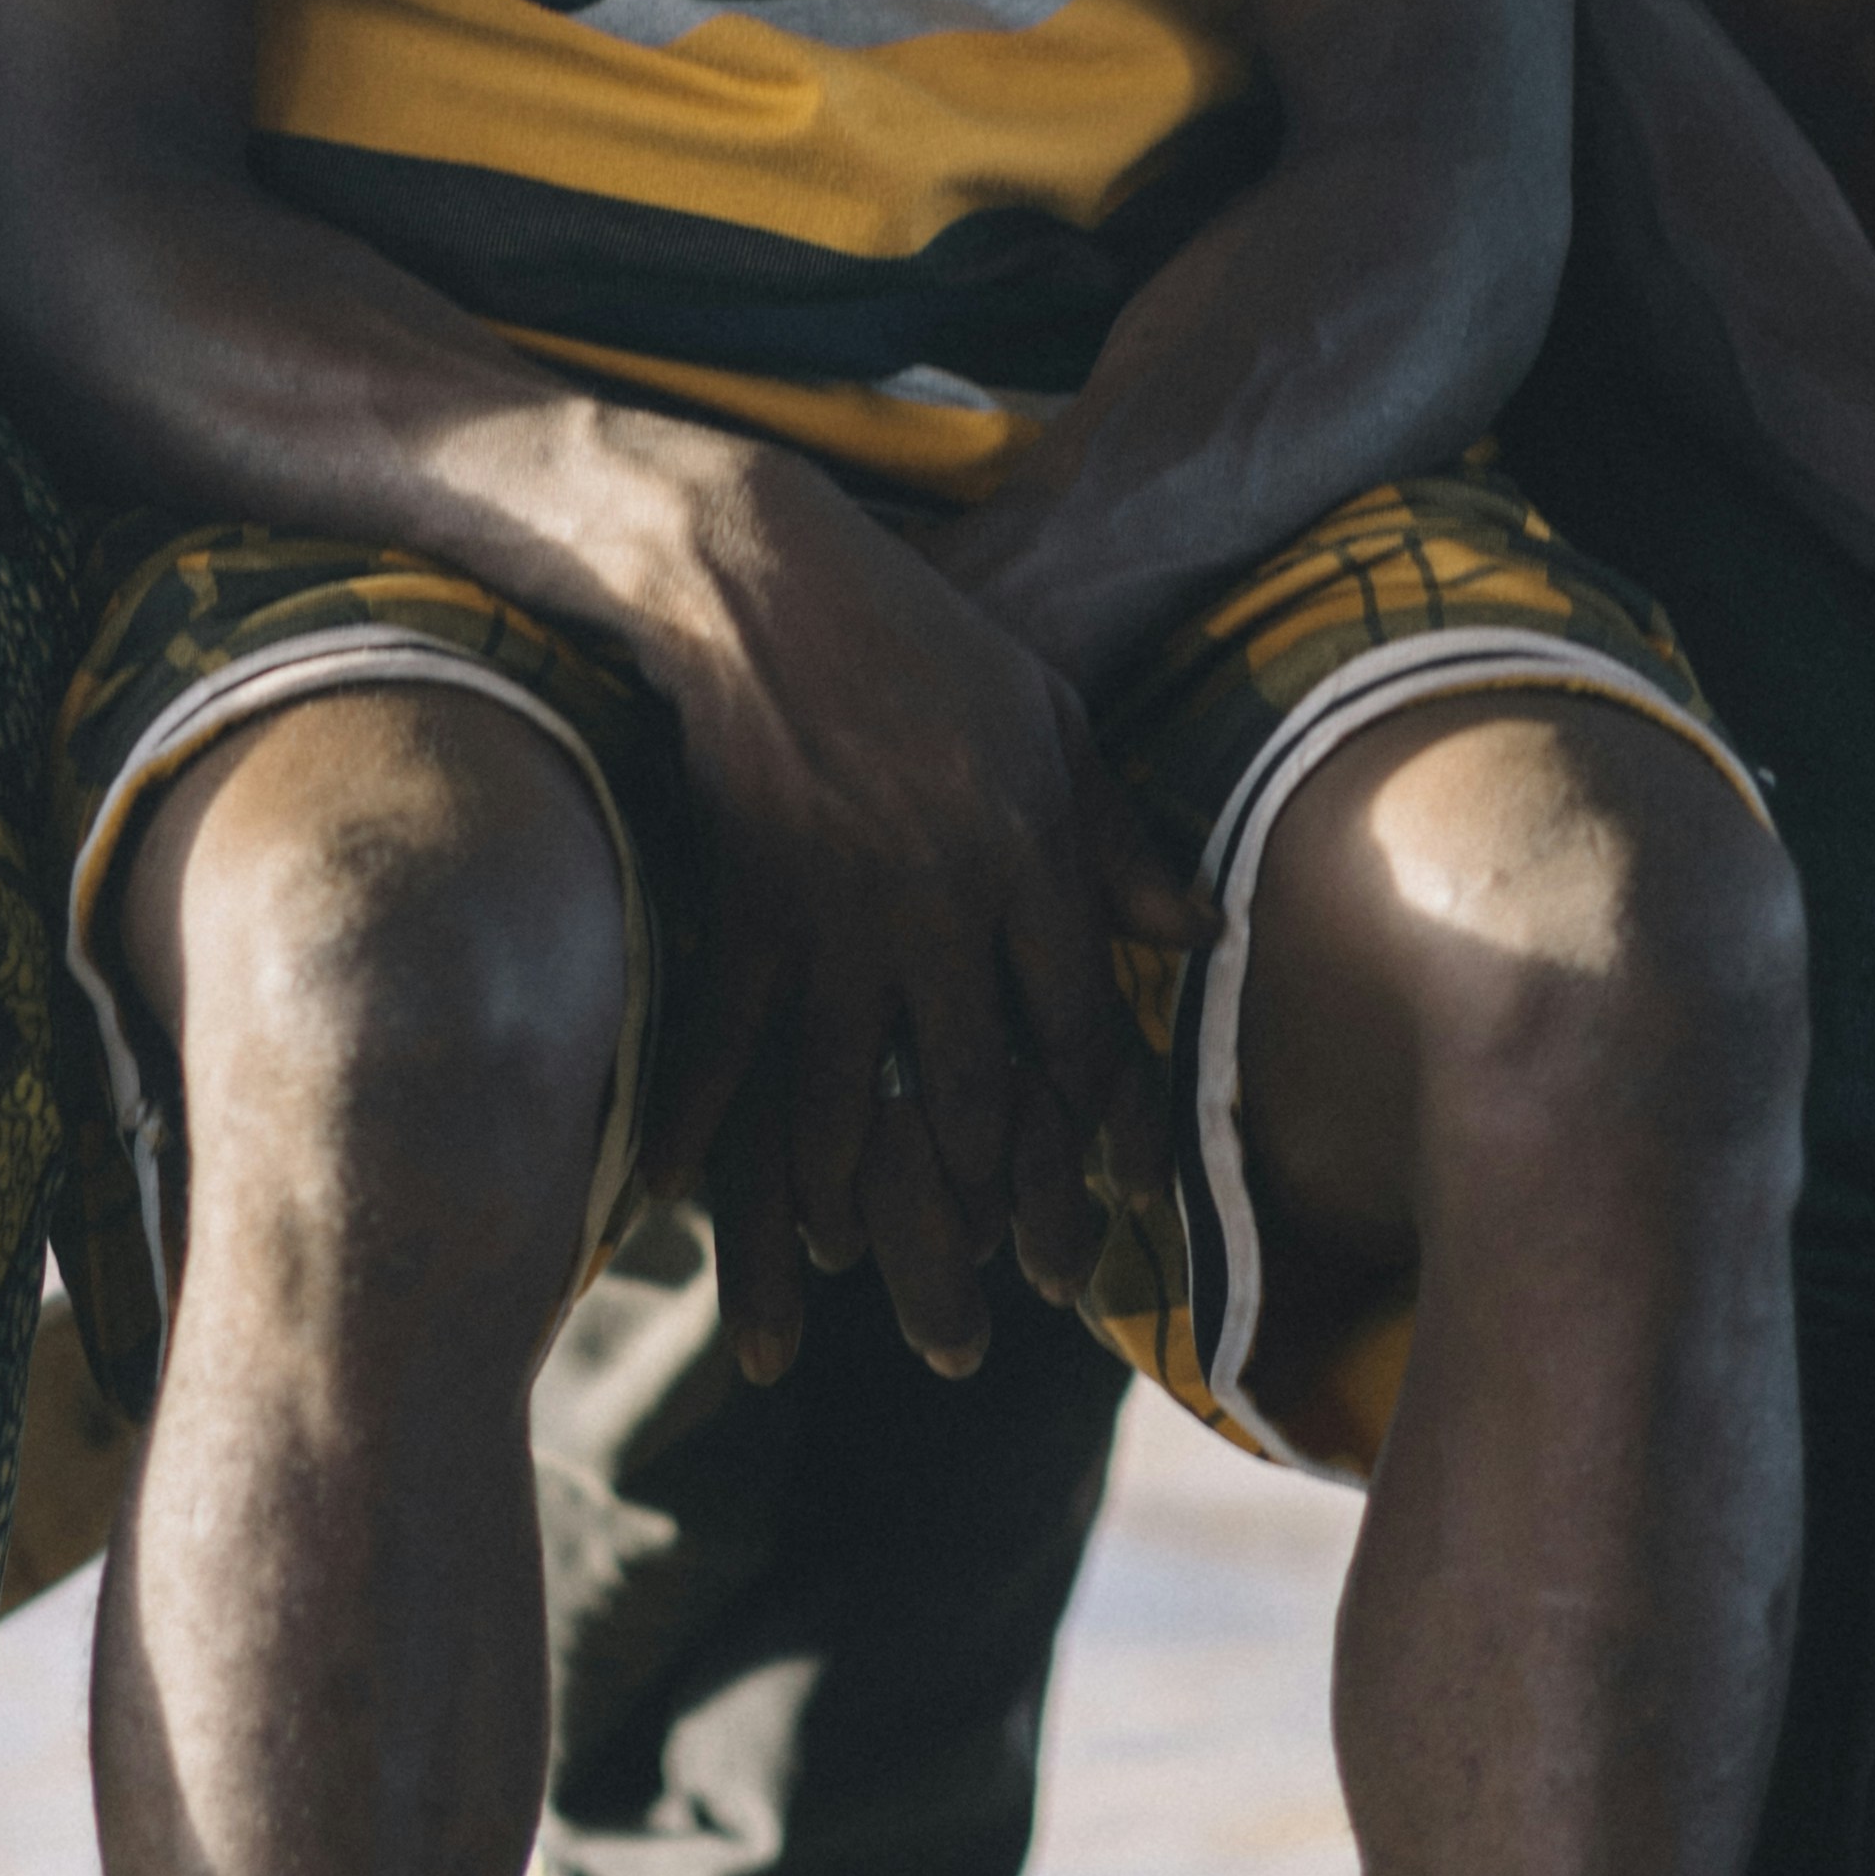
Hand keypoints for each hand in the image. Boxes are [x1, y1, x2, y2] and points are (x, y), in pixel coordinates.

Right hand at [633, 452, 1173, 1386]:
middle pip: (976, 1093)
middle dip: (989, 1214)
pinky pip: (729, 1038)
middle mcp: (940, 898)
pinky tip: (683, 1200)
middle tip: (990, 1310)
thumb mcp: (1048, 713)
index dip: (1095, 1140)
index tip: (1104, 1219)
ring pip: (853, 1093)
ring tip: (851, 1276)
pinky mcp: (744, 896)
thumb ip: (1113, 835)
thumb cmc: (921, 635)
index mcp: (1028, 854)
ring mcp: (833, 905)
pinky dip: (705, 1125)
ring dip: (850, 1203)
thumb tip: (1191, 927)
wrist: (759, 565)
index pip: (1077, 1033)